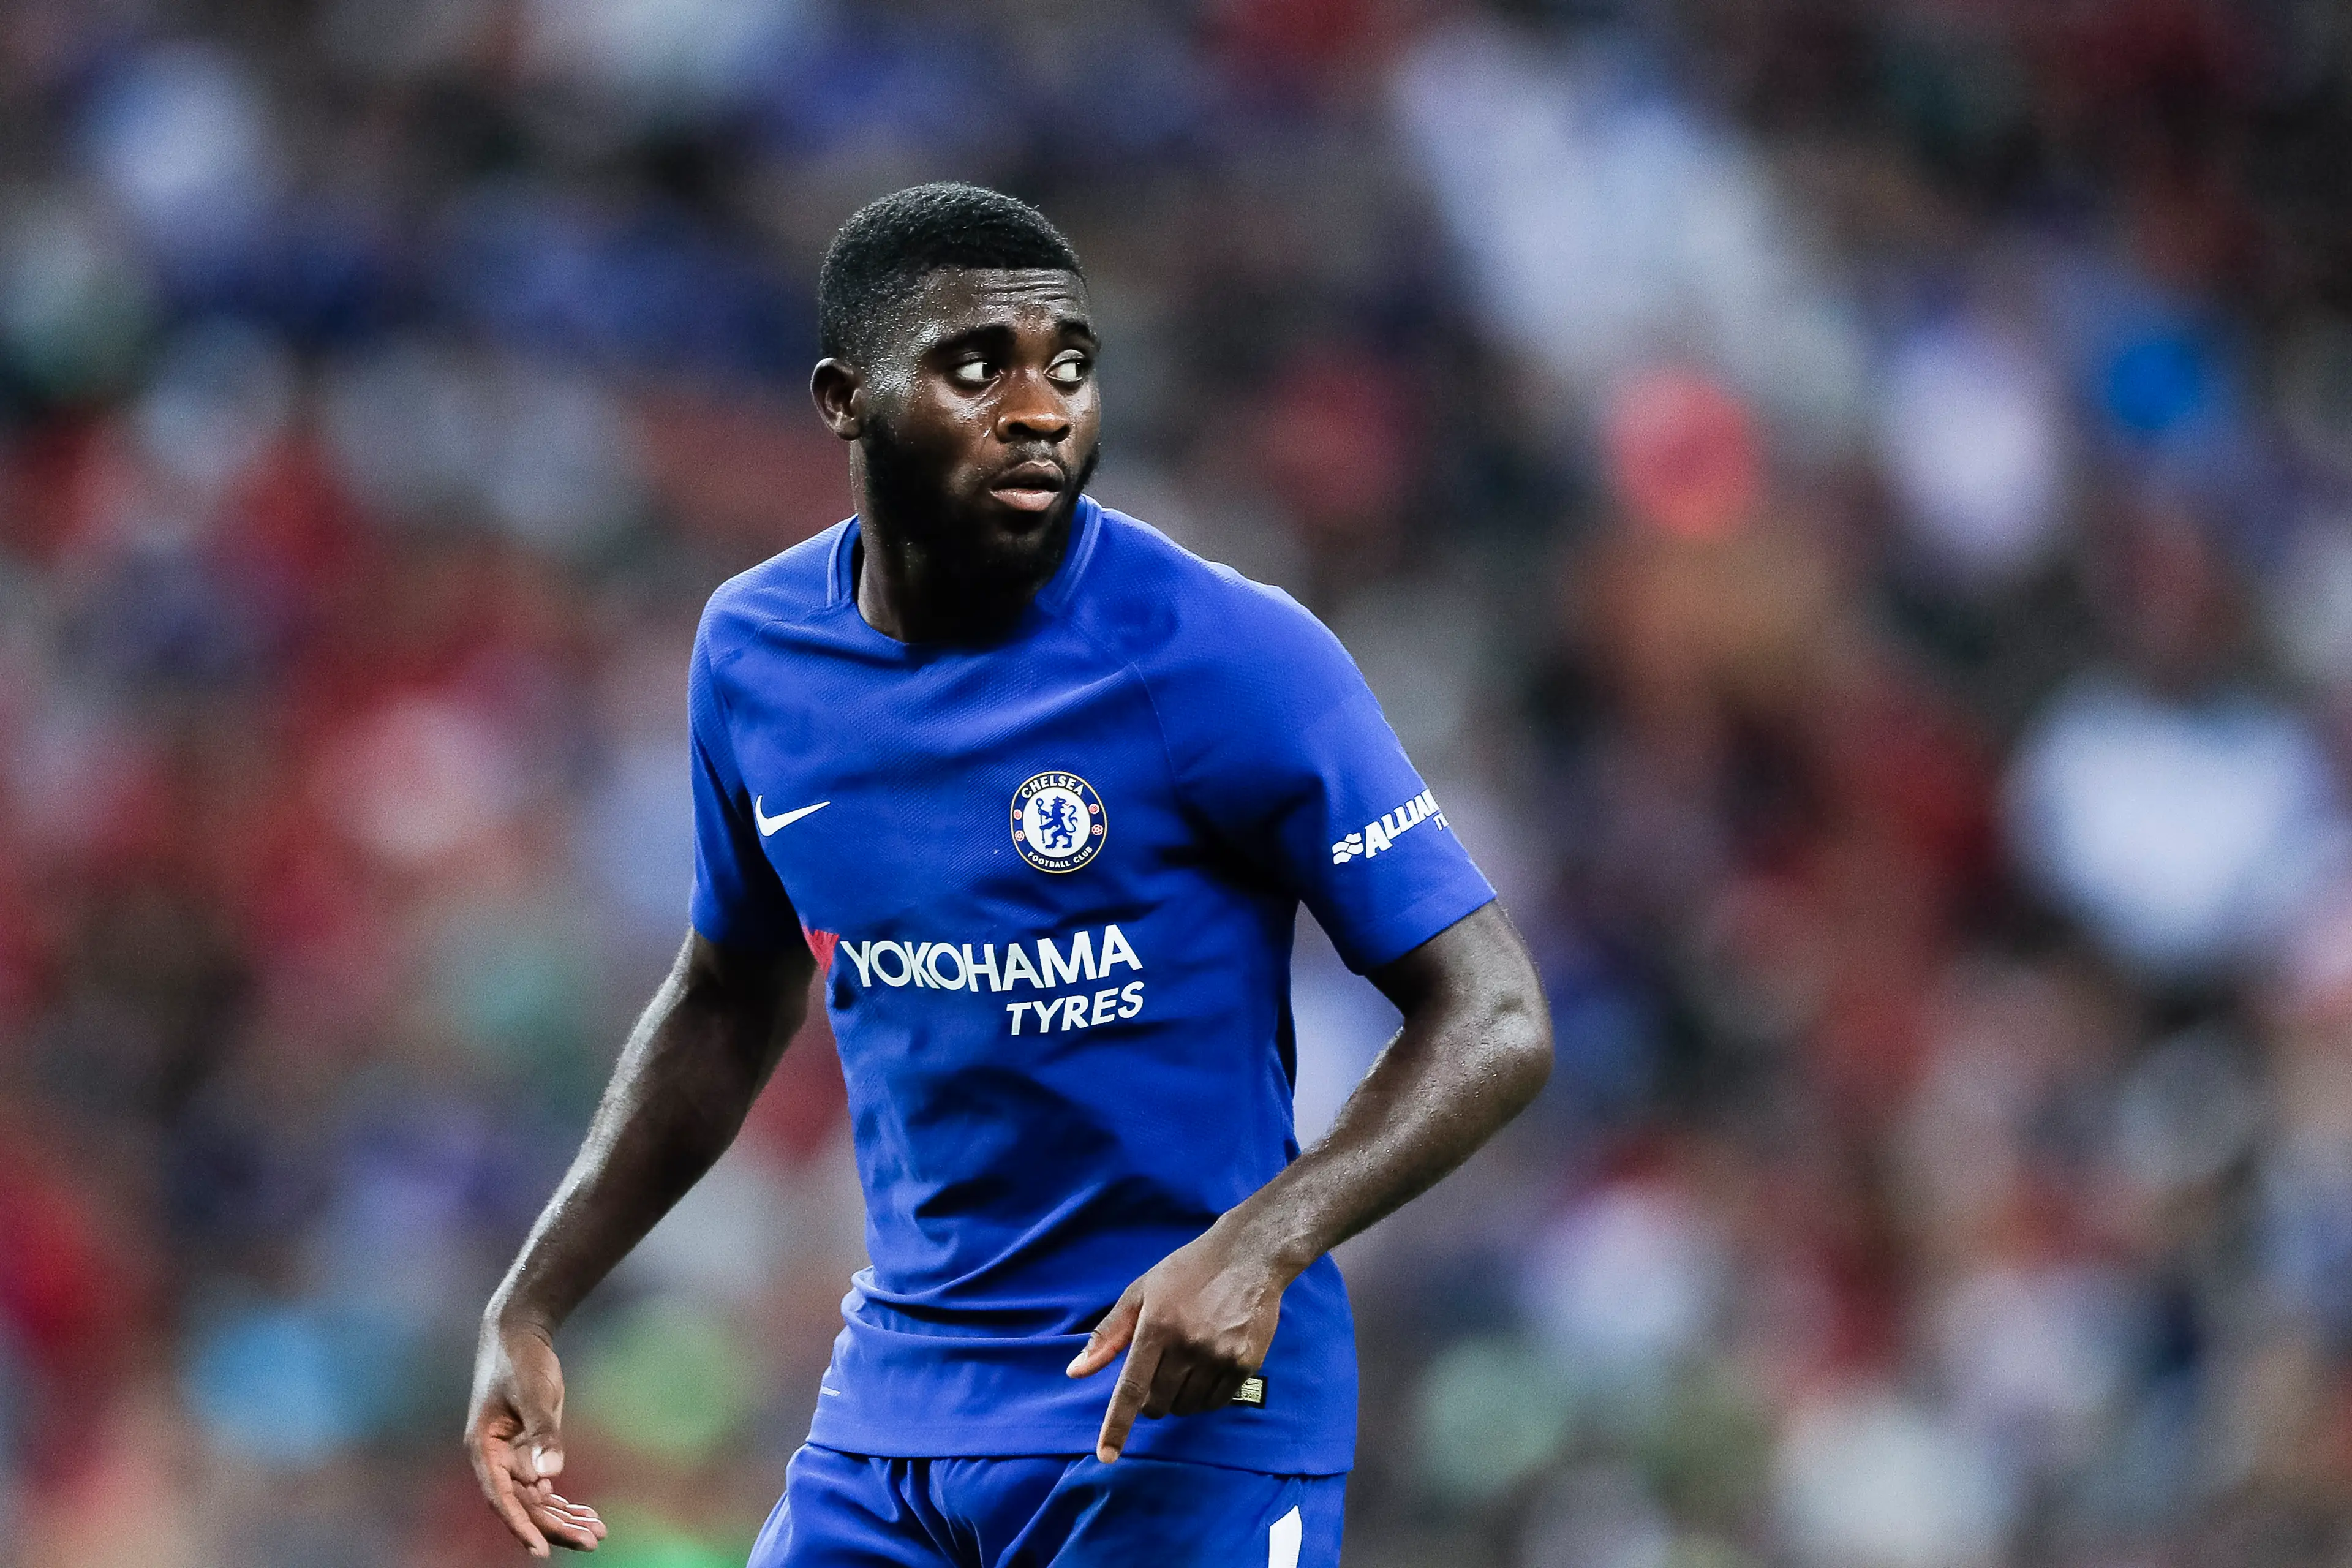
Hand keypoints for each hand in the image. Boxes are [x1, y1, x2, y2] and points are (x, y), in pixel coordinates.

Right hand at [466, 1315, 608, 1556]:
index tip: (542, 1549)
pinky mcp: (528, 1449)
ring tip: (597, 1533)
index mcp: (484, 1449)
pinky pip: (544, 1486)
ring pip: (536, 1500)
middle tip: (591, 1541)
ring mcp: (512, 1457)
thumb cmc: (520, 1360)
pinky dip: (563, 1500)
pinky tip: (586, 1514)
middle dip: (555, 1526)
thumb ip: (543, 1432)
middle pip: (524, 1505)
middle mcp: (495, 1459)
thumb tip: (550, 1476)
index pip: (502, 1497)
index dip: (521, 1525)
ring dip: (563, 1518)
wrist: (518, 1333)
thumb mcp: (533, 1392)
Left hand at [1064, 1221, 1289, 1462]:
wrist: (1249, 1255)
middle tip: (1160, 1371)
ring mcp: (1219, 1356)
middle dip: (1152, 1400)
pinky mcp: (1245, 1363)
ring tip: (1187, 1364)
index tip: (1106, 1456)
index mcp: (1157, 1327)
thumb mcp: (1141, 1292)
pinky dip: (1205, 1397)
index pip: (1132, 1388)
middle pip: (1159, 1404)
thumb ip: (1108, 1335)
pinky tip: (1208, 1368)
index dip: (1117, 1425)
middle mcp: (1188, 1345)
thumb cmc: (1188, 1271)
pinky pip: (1216, 1402)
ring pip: (1187, 1407)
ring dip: (1179, 1399)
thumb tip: (1074, 1372)